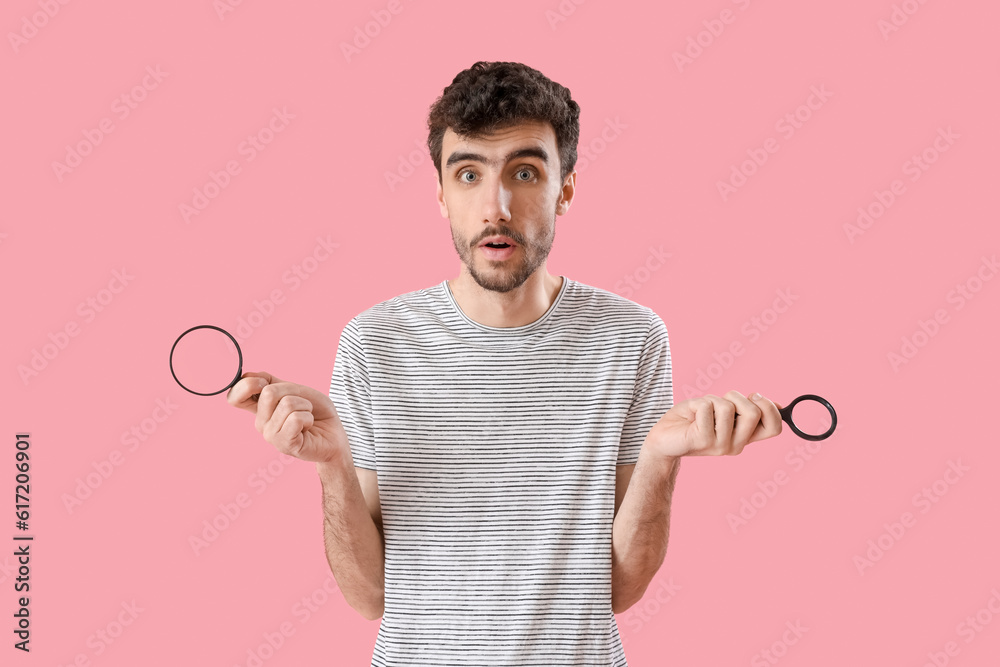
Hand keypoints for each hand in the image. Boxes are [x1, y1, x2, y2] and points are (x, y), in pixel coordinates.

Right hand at [227, 371, 346, 462]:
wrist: (335, 434)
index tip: (268, 385)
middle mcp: (261, 423)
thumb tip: (248, 376)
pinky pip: (295, 419)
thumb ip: (271, 383)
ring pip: (286, 403)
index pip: (234, 396)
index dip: (247, 384)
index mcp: (260, 409)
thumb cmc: (316, 412)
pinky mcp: (284, 444)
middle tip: (303, 405)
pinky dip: (308, 417)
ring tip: (307, 417)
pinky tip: (308, 426)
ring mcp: (271, 435)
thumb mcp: (294, 390)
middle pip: (268, 392)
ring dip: (305, 406)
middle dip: (294, 392)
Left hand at [644, 390, 782, 458]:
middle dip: (736, 397)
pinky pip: (707, 408)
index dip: (770, 408)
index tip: (753, 396)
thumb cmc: (691, 420)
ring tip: (700, 412)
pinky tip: (690, 417)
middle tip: (720, 402)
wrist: (662, 438)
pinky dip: (697, 404)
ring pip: (727, 407)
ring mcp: (720, 446)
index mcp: (744, 438)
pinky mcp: (703, 441)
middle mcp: (736, 446)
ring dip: (712, 400)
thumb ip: (744, 409)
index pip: (775, 428)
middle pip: (754, 413)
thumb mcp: (722, 411)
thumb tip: (776, 403)